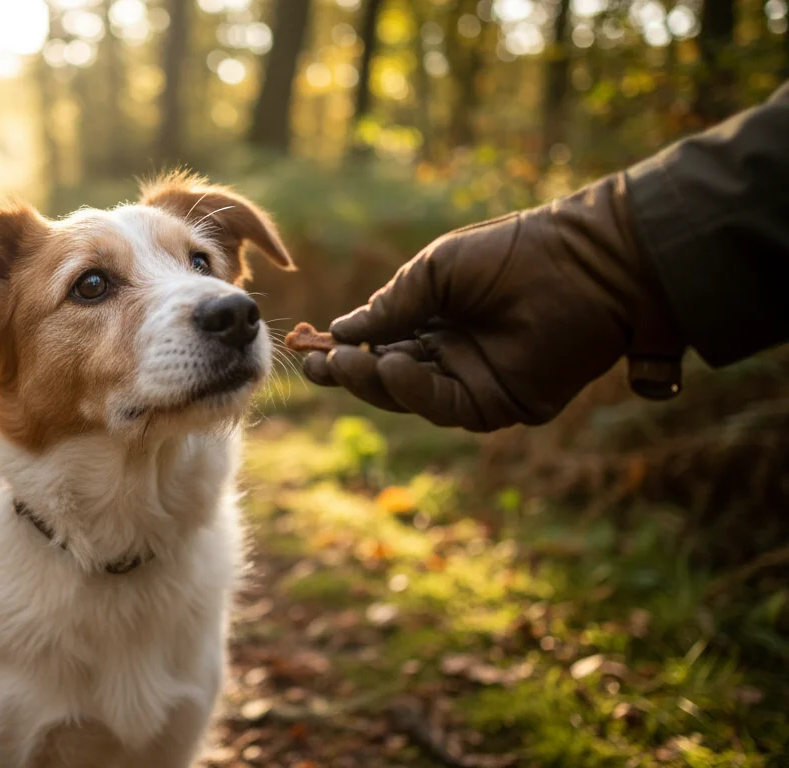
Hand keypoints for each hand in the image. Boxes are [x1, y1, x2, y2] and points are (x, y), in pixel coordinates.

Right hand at [302, 174, 684, 431]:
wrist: (585, 265)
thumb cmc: (513, 254)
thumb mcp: (437, 270)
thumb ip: (392, 304)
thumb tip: (341, 329)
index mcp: (434, 320)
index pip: (378, 343)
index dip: (344, 348)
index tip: (310, 346)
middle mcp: (449, 355)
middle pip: (386, 376)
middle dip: (349, 373)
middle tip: (317, 365)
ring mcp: (473, 382)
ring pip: (408, 397)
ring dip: (373, 383)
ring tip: (348, 363)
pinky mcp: (500, 404)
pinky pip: (445, 407)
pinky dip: (414, 392)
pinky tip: (391, 369)